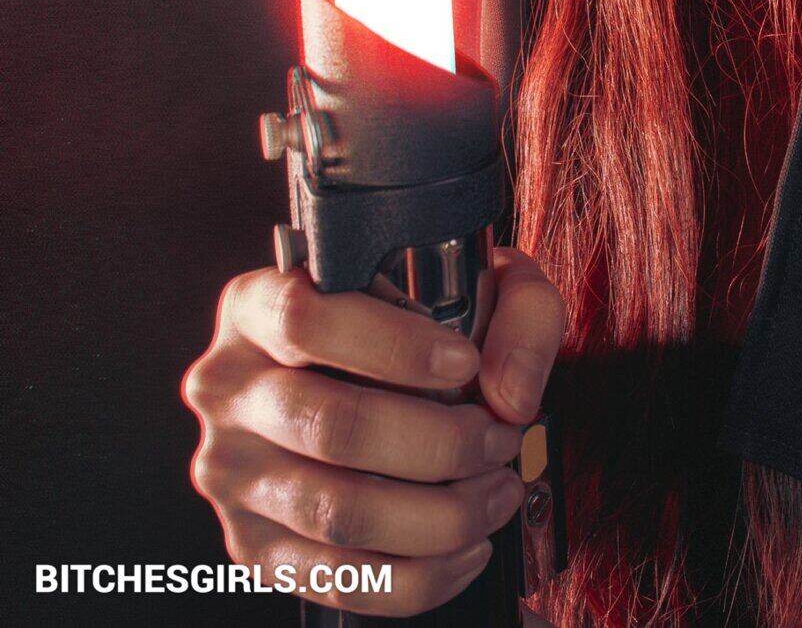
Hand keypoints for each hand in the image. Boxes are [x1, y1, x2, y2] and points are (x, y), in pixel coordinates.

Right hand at [182, 247, 564, 617]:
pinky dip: (419, 576)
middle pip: (332, 427)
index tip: (464, 362)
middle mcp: (228, 389)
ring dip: (440, 514)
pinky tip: (467, 547)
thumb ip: (513, 313)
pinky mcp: (255, 547)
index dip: (394, 346)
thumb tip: (510, 395)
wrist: (372, 382)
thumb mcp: (470, 281)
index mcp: (255, 307)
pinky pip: (340, 580)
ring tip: (496, 492)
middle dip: (439, 443)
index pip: (305, 320)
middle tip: (498, 439)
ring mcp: (233, 474)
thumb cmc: (417, 326)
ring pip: (339, 512)